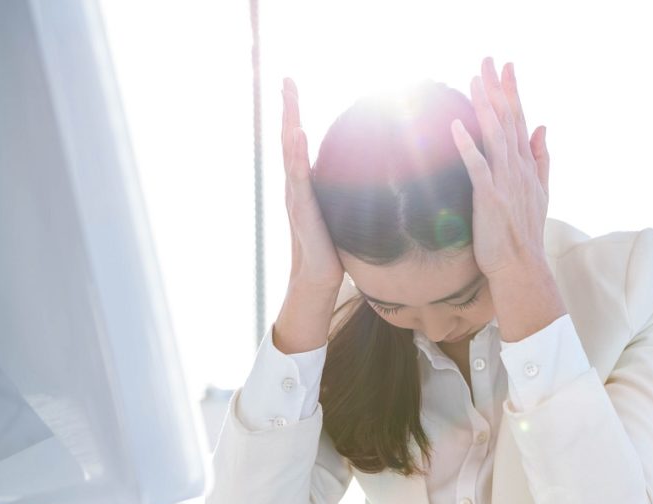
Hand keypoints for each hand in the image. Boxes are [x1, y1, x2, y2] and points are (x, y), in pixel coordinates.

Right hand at [281, 77, 343, 290]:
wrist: (320, 275)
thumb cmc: (331, 245)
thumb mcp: (339, 209)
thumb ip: (343, 188)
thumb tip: (367, 171)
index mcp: (303, 181)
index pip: (296, 139)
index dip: (294, 112)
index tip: (291, 84)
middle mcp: (295, 184)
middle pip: (288, 137)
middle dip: (288, 107)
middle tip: (285, 79)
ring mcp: (295, 195)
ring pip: (289, 152)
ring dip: (290, 122)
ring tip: (289, 98)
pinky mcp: (302, 208)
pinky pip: (298, 177)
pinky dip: (296, 154)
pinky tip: (296, 135)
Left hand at [450, 57, 549, 277]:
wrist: (522, 266)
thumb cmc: (525, 232)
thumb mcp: (541, 191)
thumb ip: (541, 157)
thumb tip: (543, 126)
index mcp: (527, 165)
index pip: (520, 119)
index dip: (512, 91)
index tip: (505, 66)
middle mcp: (518, 168)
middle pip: (508, 120)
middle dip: (497, 88)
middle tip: (488, 59)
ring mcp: (505, 182)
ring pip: (495, 137)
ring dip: (484, 107)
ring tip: (473, 81)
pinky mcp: (490, 198)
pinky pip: (478, 166)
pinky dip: (468, 145)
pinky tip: (457, 125)